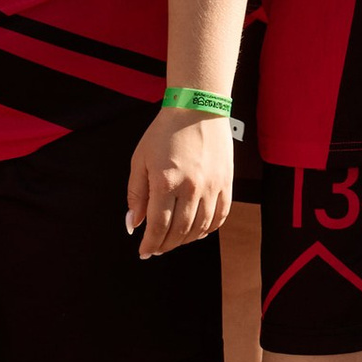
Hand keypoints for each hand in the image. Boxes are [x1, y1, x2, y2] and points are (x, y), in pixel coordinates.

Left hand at [126, 107, 234, 256]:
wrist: (197, 109)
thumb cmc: (164, 132)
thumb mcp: (140, 160)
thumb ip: (136, 194)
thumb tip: (134, 224)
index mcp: (166, 182)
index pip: (158, 225)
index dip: (150, 243)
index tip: (144, 252)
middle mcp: (191, 187)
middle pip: (179, 231)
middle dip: (165, 245)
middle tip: (156, 249)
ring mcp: (212, 186)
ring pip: (200, 228)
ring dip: (185, 240)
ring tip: (174, 241)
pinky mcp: (226, 183)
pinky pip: (220, 216)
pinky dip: (208, 229)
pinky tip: (197, 231)